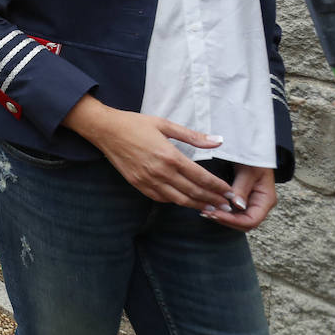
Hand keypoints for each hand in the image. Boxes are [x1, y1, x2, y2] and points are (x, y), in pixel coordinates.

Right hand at [63, 96, 232, 209]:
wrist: (105, 130)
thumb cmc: (135, 124)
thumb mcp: (165, 124)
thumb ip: (193, 136)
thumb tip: (218, 141)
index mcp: (170, 156)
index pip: (201, 177)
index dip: (218, 187)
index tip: (229, 193)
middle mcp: (161, 172)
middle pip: (193, 192)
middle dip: (212, 200)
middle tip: (227, 207)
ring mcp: (148, 181)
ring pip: (179, 200)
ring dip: (197, 205)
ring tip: (211, 209)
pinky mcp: (139, 184)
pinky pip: (161, 198)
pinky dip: (176, 202)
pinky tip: (185, 202)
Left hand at [201, 164, 275, 231]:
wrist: (252, 148)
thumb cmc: (253, 157)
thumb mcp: (248, 170)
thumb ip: (242, 188)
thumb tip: (237, 205)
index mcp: (266, 200)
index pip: (251, 220)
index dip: (233, 220)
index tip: (216, 213)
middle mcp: (259, 205)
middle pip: (243, 223)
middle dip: (225, 220)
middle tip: (206, 213)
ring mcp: (251, 203)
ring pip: (237, 219)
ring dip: (222, 217)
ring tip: (205, 211)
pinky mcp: (242, 199)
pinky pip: (232, 211)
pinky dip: (221, 211)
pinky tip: (209, 206)